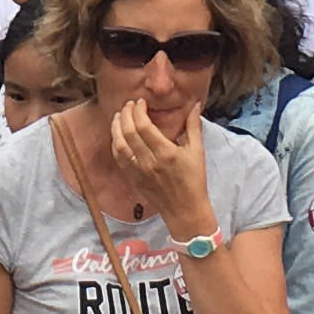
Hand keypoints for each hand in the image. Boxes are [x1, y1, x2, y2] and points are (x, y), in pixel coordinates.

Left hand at [109, 92, 212, 240]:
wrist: (185, 211)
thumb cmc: (194, 181)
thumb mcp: (197, 152)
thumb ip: (193, 126)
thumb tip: (195, 105)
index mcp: (166, 153)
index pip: (144, 126)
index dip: (139, 111)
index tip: (141, 102)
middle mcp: (149, 162)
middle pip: (129, 132)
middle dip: (126, 114)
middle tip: (129, 104)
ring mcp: (139, 171)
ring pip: (119, 145)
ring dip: (116, 127)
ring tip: (119, 115)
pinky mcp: (133, 179)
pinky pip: (118, 159)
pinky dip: (115, 144)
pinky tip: (118, 135)